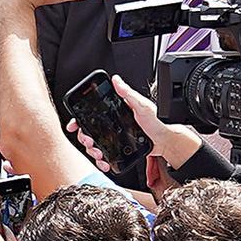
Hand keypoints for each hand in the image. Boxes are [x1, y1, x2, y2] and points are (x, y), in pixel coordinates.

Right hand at [64, 75, 199, 169]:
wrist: (165, 141)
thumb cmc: (156, 122)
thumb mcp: (142, 105)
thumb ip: (128, 94)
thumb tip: (116, 80)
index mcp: (116, 111)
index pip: (92, 112)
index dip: (80, 118)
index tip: (75, 124)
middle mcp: (113, 124)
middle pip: (89, 130)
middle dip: (85, 137)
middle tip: (89, 140)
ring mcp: (114, 136)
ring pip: (94, 143)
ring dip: (92, 150)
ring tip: (98, 152)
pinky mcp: (118, 148)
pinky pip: (105, 154)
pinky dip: (101, 160)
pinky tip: (103, 160)